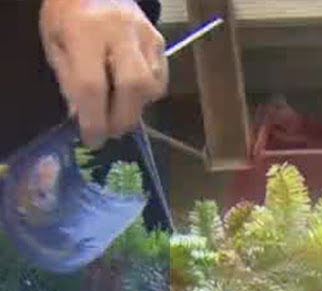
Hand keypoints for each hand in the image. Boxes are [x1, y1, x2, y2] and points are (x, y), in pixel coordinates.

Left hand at [40, 0, 167, 147]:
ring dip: (136, 107)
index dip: (93, 118)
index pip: (92, 85)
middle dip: (121, 117)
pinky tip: (131, 94)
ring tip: (119, 111)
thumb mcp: (54, 43)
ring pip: (151, 86)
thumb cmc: (67, 14)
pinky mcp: (160, 41)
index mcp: (85, 31)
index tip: (92, 138)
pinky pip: (160, 78)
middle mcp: (120, 32)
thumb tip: (83, 116)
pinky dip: (147, 94)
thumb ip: (68, 79)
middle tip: (110, 131)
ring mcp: (145, 36)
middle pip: (132, 87)